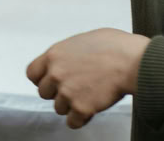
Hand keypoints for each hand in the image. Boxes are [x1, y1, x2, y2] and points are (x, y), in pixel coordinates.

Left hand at [26, 28, 149, 129]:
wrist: (131, 61)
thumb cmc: (113, 46)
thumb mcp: (82, 40)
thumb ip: (67, 53)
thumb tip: (66, 60)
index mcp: (54, 54)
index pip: (32, 73)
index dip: (41, 79)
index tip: (50, 81)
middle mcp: (56, 74)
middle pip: (44, 93)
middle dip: (57, 93)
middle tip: (74, 88)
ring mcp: (67, 92)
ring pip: (59, 108)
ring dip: (71, 105)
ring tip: (88, 95)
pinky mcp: (81, 108)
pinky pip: (73, 122)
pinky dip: (81, 118)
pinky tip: (91, 108)